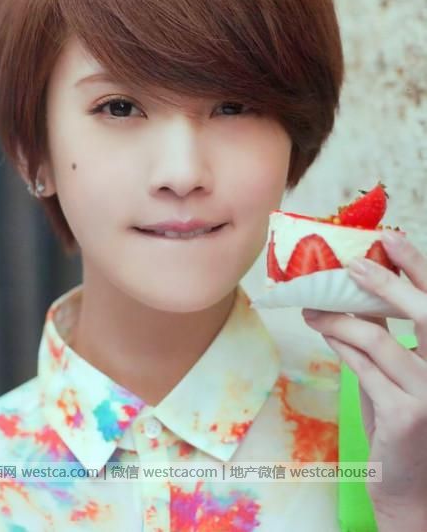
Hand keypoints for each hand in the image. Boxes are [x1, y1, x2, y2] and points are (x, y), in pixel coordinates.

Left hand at [301, 230, 426, 523]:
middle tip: (350, 263)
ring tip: (312, 305)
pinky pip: (361, 366)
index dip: (419, 268)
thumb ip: (384, 336)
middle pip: (425, 314)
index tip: (391, 239)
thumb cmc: (402, 423)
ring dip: (339, 317)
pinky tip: (321, 329)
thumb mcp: (399, 374)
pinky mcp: (404, 415)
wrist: (411, 489)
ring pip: (378, 339)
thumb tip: (353, 292)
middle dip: (387, 281)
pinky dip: (338, 342)